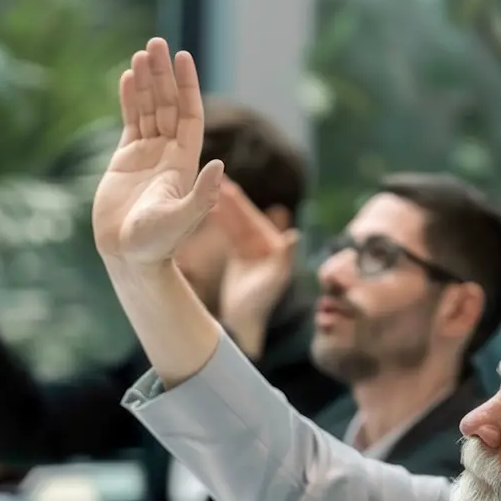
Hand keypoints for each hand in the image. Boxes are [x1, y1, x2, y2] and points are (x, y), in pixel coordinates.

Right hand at [92, 38, 223, 266]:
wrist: (128, 257)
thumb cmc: (156, 244)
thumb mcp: (182, 219)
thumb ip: (201, 194)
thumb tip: (221, 166)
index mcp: (184, 162)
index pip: (189, 114)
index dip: (187, 86)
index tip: (182, 57)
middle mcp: (168, 154)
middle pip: (167, 104)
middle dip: (162, 75)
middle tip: (156, 43)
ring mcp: (146, 156)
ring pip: (148, 110)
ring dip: (145, 82)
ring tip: (141, 53)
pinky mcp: (125, 161)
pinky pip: (129, 123)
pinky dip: (128, 100)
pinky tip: (127, 77)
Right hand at [216, 181, 298, 358]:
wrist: (244, 321)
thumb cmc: (260, 303)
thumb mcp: (274, 280)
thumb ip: (284, 257)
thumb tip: (294, 235)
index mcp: (273, 246)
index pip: (254, 219)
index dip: (240, 203)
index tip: (227, 187)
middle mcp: (264, 243)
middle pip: (243, 216)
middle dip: (229, 199)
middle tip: (213, 178)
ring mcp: (250, 248)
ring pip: (234, 222)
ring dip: (222, 206)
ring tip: (205, 188)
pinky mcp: (239, 255)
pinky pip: (228, 232)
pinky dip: (219, 220)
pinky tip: (206, 208)